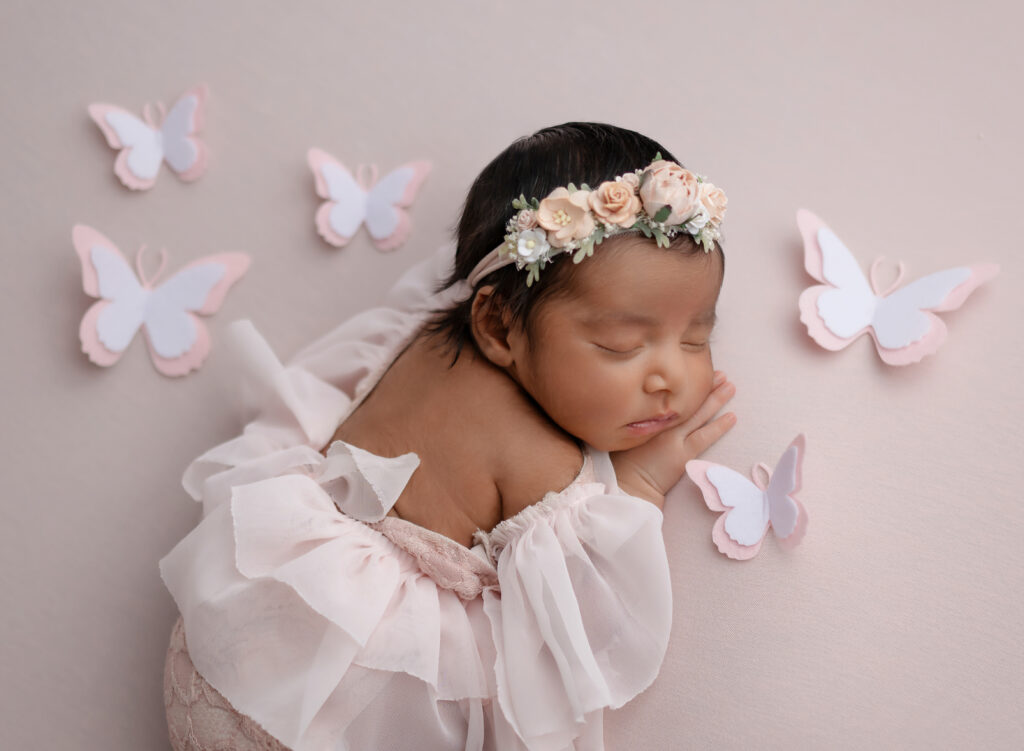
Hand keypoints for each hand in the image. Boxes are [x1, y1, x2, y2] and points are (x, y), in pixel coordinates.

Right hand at [610, 372, 735, 507]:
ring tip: (730, 386)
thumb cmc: (623, 461)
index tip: (697, 373)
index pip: (670, 396)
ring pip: (699, 414)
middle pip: (687, 400)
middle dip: (705, 386)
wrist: (628, 484)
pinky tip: (732, 417)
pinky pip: (705, 436)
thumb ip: (640, 420)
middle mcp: (662, 423)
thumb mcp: (628, 433)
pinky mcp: (683, 454)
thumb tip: (650, 408)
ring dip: (716, 399)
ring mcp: (674, 438)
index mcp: (648, 416)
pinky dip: (719, 426)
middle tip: (720, 373)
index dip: (687, 385)